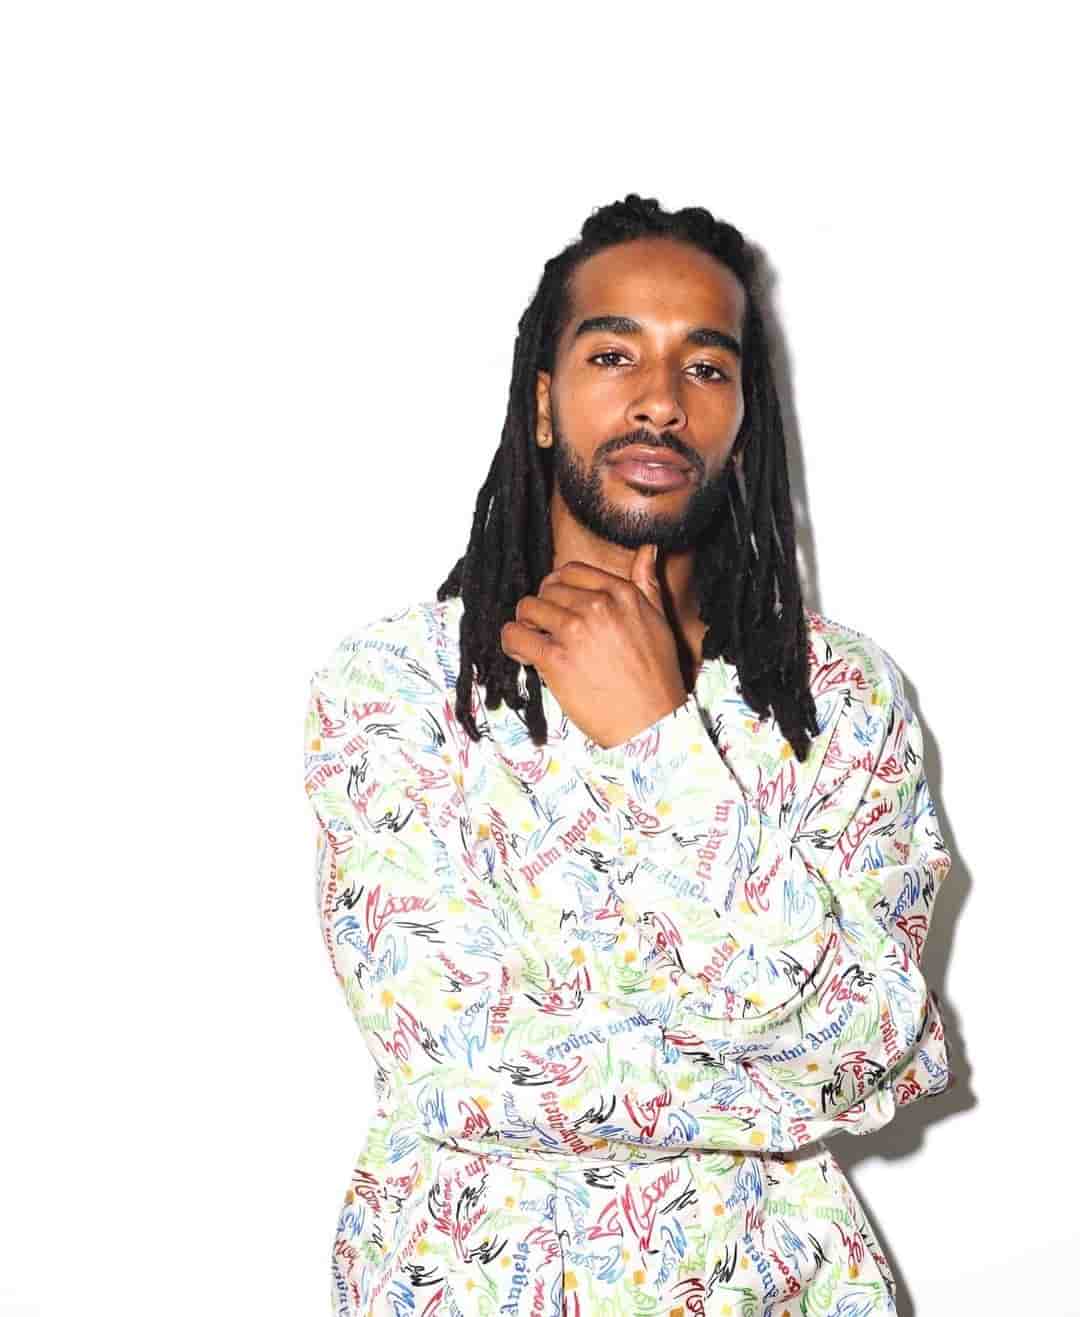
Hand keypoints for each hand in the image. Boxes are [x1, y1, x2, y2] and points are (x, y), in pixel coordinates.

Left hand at [500, 544, 687, 747]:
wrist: (650, 722)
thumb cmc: (657, 676)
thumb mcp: (660, 620)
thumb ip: (648, 582)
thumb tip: (648, 548)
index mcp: (621, 593)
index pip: (570, 572)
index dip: (558, 589)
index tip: (559, 608)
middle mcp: (597, 605)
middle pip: (547, 590)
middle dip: (543, 609)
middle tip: (549, 632)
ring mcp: (575, 630)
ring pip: (527, 608)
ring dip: (526, 625)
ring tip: (536, 644)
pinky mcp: (555, 658)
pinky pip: (515, 635)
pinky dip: (512, 643)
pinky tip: (524, 656)